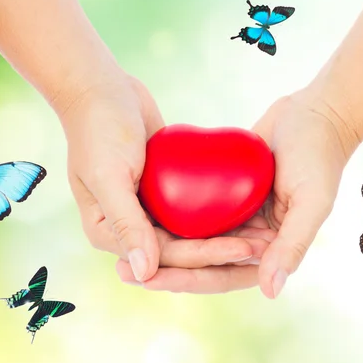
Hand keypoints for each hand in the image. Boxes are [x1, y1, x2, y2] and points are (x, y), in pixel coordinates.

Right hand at [59, 68, 274, 281]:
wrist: (100, 89)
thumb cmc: (97, 129)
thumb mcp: (108, 176)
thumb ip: (125, 224)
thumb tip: (144, 274)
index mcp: (108, 235)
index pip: (165, 256)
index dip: (207, 256)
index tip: (244, 249)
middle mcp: (128, 230)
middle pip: (181, 253)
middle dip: (223, 254)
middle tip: (265, 250)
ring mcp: (146, 213)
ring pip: (190, 236)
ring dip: (225, 239)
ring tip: (265, 239)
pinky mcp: (161, 195)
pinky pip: (192, 212)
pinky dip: (217, 214)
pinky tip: (250, 214)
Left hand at [115, 89, 359, 297]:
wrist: (317, 114)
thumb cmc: (320, 159)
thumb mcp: (312, 203)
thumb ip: (293, 246)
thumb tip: (270, 291)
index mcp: (267, 253)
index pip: (219, 275)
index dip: (183, 281)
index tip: (146, 279)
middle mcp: (248, 240)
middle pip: (198, 263)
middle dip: (161, 269)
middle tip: (120, 269)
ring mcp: (235, 218)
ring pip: (191, 239)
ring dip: (158, 245)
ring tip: (118, 248)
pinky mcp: (225, 195)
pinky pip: (193, 210)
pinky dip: (168, 215)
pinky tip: (137, 212)